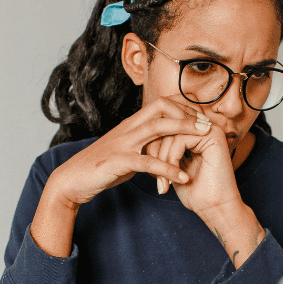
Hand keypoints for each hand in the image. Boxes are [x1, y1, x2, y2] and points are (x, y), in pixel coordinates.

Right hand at [46, 97, 210, 207]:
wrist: (72, 179)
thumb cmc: (101, 168)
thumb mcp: (127, 152)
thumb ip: (145, 147)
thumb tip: (165, 149)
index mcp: (131, 125)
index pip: (161, 104)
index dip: (184, 108)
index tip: (202, 119)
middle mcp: (128, 128)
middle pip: (162, 108)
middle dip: (188, 113)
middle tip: (209, 125)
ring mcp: (123, 143)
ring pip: (157, 128)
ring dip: (183, 131)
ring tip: (205, 140)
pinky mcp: (118, 161)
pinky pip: (148, 162)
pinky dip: (168, 169)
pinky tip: (183, 178)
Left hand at [149, 111, 242, 217]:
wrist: (215, 208)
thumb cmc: (195, 193)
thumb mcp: (172, 168)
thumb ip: (163, 150)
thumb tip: (145, 139)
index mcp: (196, 133)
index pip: (165, 127)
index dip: (152, 148)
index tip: (151, 172)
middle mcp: (203, 127)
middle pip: (166, 127)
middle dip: (155, 153)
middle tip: (156, 178)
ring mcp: (210, 129)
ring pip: (170, 133)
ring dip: (162, 160)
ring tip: (164, 182)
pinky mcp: (213, 136)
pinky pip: (179, 139)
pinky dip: (172, 160)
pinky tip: (177, 178)